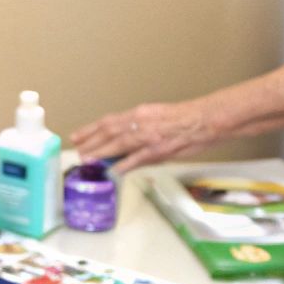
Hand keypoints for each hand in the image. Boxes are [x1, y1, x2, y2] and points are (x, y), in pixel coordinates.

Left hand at [69, 101, 215, 171]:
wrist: (206, 119)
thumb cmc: (185, 119)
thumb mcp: (157, 117)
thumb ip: (138, 129)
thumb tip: (122, 144)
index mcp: (140, 113)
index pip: (109, 121)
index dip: (91, 129)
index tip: (78, 136)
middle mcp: (141, 122)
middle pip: (109, 131)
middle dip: (90, 141)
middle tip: (76, 150)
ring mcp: (150, 136)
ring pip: (119, 143)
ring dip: (101, 152)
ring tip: (87, 159)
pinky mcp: (160, 149)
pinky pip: (139, 158)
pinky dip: (125, 164)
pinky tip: (114, 170)